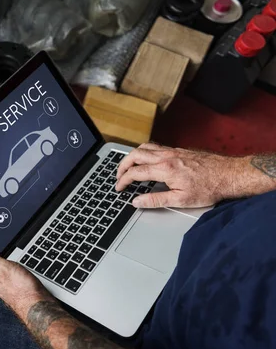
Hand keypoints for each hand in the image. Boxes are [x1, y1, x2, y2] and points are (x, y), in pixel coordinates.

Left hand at [0, 243, 53, 319]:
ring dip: (6, 266)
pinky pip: (13, 280)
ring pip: (4, 274)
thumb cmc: (22, 288)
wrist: (37, 306)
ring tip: (9, 259)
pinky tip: (20, 273)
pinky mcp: (18, 292)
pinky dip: (15, 273)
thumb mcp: (3, 268)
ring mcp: (8, 289)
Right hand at [115, 143, 243, 208]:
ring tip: (128, 166)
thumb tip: (137, 202)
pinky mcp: (178, 150)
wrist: (229, 175)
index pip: (135, 172)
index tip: (119, 188)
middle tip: (118, 176)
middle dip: (122, 165)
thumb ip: (155, 200)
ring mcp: (172, 151)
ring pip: (144, 147)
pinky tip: (146, 160)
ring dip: (132, 156)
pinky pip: (155, 146)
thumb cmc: (209, 188)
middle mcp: (166, 157)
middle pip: (135, 155)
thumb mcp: (181, 200)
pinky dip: (144, 152)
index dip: (123, 180)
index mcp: (164, 169)